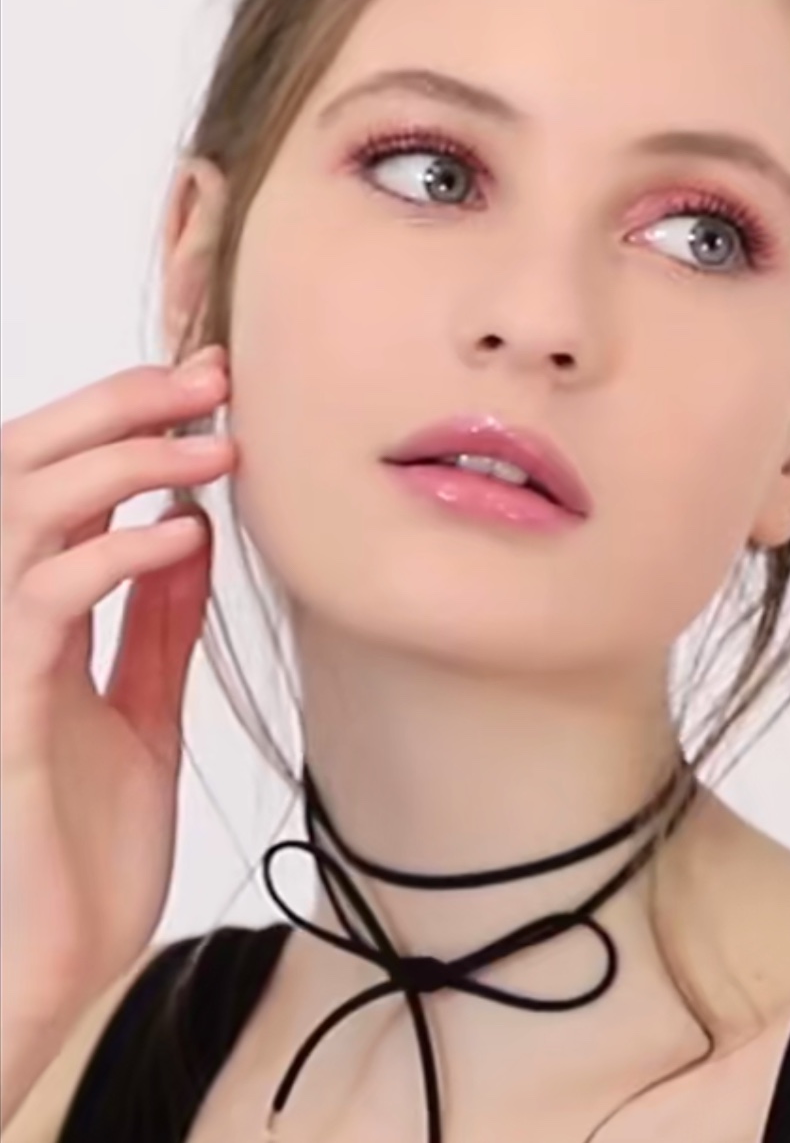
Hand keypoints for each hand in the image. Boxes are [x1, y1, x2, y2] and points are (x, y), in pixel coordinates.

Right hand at [0, 346, 233, 1031]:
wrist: (47, 966)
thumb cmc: (82, 847)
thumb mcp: (139, 714)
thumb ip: (154, 628)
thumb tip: (185, 537)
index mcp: (35, 624)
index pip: (62, 490)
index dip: (126, 429)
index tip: (209, 394)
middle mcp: (2, 626)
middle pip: (27, 471)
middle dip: (115, 411)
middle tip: (210, 382)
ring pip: (22, 514)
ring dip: (119, 465)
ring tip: (209, 449)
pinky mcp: (4, 709)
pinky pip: (42, 602)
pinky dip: (112, 555)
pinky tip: (178, 538)